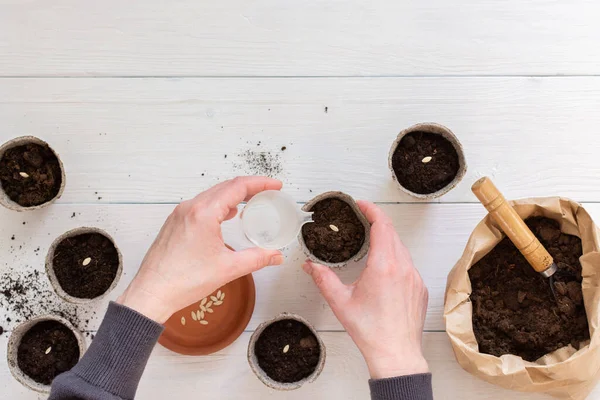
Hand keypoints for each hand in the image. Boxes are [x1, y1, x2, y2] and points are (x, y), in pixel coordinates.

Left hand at [117, 176, 284, 322]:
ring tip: (250, 202)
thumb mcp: (228, 269)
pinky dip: (218, 204)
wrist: (152, 293)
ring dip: (233, 195)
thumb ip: (256, 259)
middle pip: (225, 187)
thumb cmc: (184, 281)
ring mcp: (180, 214)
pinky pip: (200, 205)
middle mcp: (190, 208)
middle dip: (249, 187)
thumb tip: (275, 256)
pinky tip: (226, 215)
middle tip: (267, 192)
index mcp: (204, 213)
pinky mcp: (174, 223)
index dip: (260, 183)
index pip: (238, 187)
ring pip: (211, 195)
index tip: (275, 186)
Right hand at [302, 200, 428, 378]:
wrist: (396, 354)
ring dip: (387, 240)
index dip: (372, 210)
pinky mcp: (420, 288)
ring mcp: (414, 277)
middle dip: (378, 222)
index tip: (362, 205)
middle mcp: (403, 267)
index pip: (382, 225)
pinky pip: (408, 264)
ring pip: (402, 248)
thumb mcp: (340, 302)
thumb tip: (309, 266)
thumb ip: (323, 279)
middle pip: (393, 233)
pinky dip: (396, 257)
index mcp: (384, 266)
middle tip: (363, 219)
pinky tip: (384, 268)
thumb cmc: (370, 331)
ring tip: (371, 241)